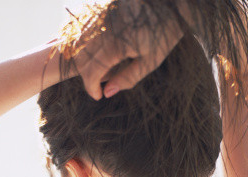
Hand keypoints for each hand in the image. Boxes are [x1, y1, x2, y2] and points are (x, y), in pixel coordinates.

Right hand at [58, 0, 184, 100]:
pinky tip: (97, 53)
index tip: (98, 96)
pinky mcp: (101, 10)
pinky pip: (83, 30)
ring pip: (78, 44)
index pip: (91, 72)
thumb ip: (128, 78)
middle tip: (100, 84)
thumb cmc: (164, 34)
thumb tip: (107, 93)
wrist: (170, 3)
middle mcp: (105, 30)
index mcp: (117, 45)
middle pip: (81, 59)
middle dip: (86, 75)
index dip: (91, 87)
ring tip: (100, 70)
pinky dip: (84, 45)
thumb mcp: (150, 61)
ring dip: (84, 61)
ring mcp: (101, 17)